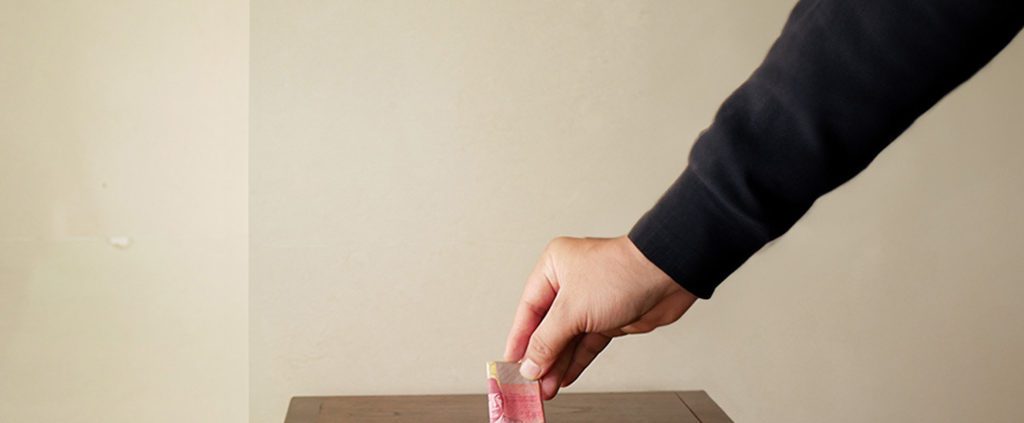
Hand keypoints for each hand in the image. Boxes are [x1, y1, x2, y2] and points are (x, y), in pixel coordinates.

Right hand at [504, 236, 697, 399]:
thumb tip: (529, 364)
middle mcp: (570, 282)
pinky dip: (576, 361)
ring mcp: (591, 302)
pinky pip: (586, 344)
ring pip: (567, 338)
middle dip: (540, 357)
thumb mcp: (572, 309)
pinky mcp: (609, 319)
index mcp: (554, 267)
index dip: (519, 339)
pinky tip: (564, 378)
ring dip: (556, 364)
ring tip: (545, 388)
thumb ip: (547, 340)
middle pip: (547, 326)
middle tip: (529, 382)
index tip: (511, 363)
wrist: (668, 276)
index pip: (528, 309)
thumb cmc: (621, 273)